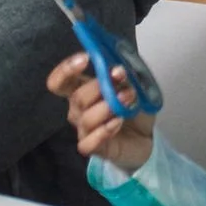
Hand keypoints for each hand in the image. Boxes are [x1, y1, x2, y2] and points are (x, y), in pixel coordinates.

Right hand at [48, 50, 155, 174]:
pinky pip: (88, 143)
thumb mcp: (135, 86)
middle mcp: (78, 110)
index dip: (66, 69)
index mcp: (82, 89)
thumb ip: (125, 76)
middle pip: (78, 98)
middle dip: (100, 87)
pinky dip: (103, 132)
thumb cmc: (133, 107)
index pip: (60, 81)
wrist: (146, 137)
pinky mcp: (93, 148)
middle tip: (123, 82)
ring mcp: (84, 130)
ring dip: (109, 108)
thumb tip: (117, 71)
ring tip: (129, 101)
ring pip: (86, 119)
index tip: (86, 58)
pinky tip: (117, 123)